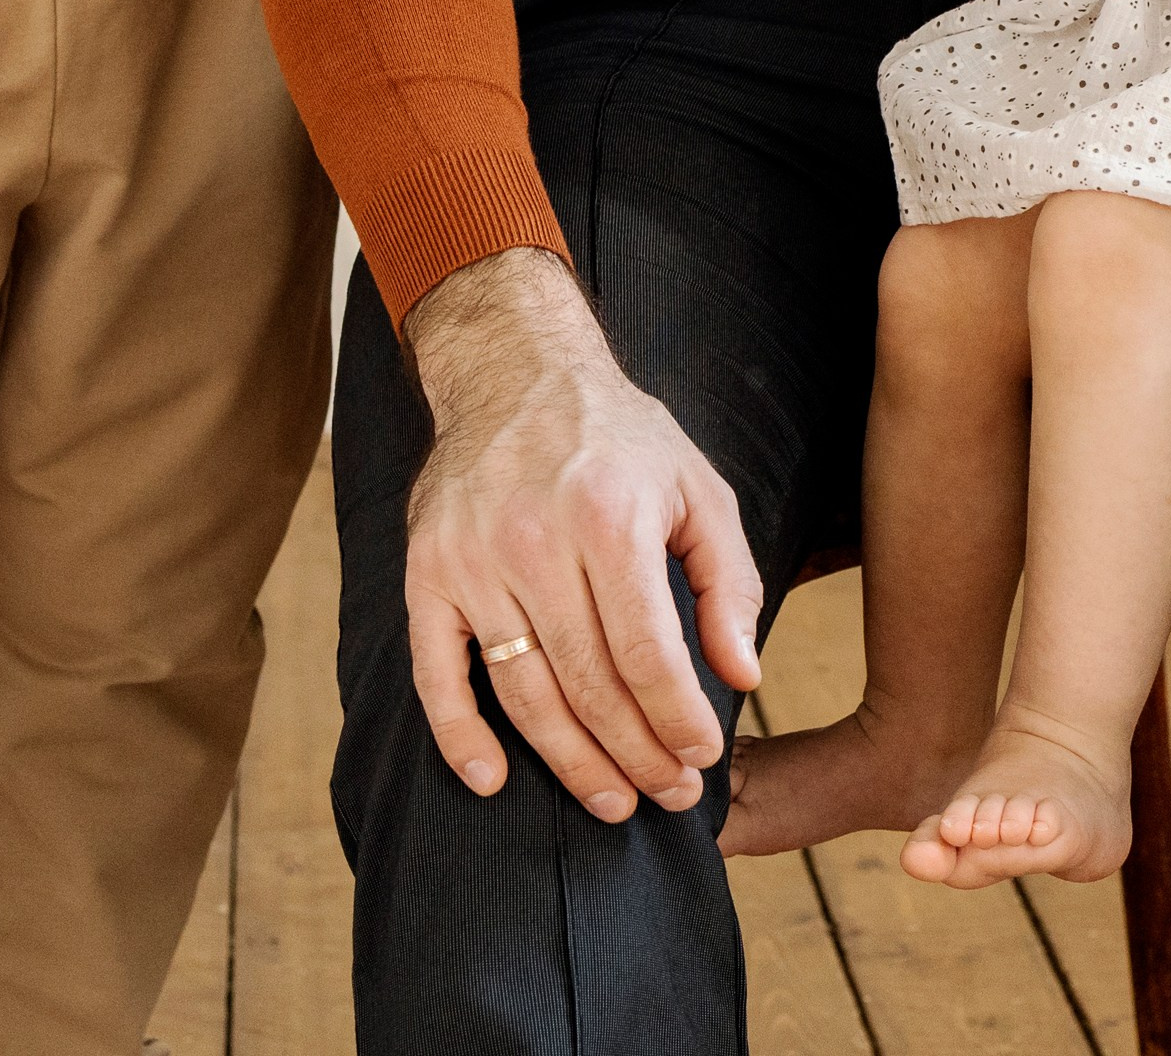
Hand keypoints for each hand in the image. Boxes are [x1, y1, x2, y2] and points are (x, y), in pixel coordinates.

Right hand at [402, 250, 762, 821]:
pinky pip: (436, 673)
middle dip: (636, 755)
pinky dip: (458, 737)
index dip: (677, 721)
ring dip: (570, 764)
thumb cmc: (620, 437)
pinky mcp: (428, 572)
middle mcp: (536, 541)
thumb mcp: (698, 488)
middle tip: (667, 795)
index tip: (701, 759)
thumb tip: (743, 677)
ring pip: (525, 694)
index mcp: (610, 518)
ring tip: (611, 801)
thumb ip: (731, 582)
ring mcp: (473, 560)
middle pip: (589, 686)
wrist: (514, 368)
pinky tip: (492, 781)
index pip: (647, 655)